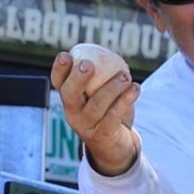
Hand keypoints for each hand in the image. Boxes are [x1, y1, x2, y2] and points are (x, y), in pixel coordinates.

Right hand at [51, 47, 139, 176]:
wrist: (114, 144)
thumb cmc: (106, 109)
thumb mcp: (98, 91)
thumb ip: (99, 74)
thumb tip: (105, 50)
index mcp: (69, 98)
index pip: (58, 82)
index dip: (59, 69)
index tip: (66, 55)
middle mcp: (73, 113)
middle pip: (69, 95)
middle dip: (77, 79)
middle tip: (88, 65)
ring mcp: (86, 125)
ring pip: (96, 106)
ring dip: (111, 89)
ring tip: (125, 77)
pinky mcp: (103, 135)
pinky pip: (113, 116)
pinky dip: (125, 101)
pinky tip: (135, 89)